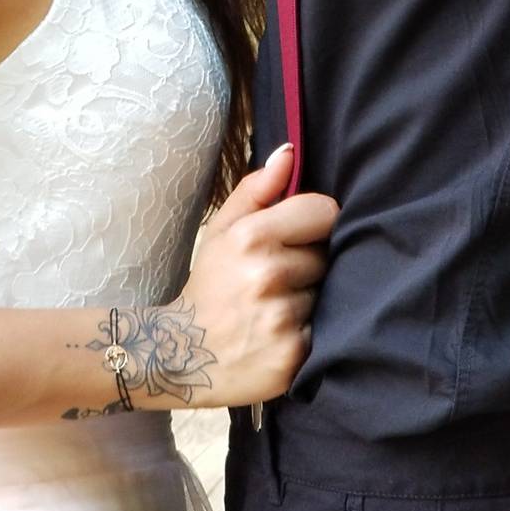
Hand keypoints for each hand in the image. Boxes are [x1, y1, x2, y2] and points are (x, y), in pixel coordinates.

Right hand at [179, 143, 338, 407]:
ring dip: (311, 300)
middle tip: (278, 282)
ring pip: (329, 294)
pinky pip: (326, 331)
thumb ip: (255, 190)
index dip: (314, 225)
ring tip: (279, 310)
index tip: (296, 240)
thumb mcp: (220, 233)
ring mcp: (282, 317)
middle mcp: (268, 275)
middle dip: (310, 265)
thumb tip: (289, 153)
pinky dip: (309, 333)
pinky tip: (283, 335)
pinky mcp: (294, 355)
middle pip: (328, 255)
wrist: (180, 356)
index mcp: (251, 237)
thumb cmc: (208, 288)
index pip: (325, 212)